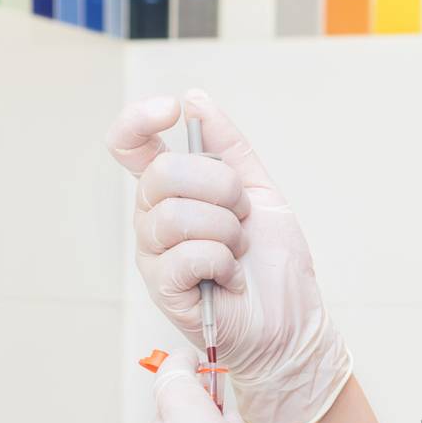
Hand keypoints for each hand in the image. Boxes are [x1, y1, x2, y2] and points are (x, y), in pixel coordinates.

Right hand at [105, 88, 352, 422]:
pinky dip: (222, 262)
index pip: (129, 145)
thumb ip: (230, 148)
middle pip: (164, 173)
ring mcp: (154, 255)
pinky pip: (185, 255)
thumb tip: (196, 100)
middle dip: (222, 188)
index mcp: (172, 192)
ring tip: (238, 252)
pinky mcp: (163, 290)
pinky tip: (231, 278)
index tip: (171, 111)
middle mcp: (153, 219)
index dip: (139, 120)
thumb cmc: (274, 265)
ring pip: (176, 214)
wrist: (292, 323)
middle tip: (243, 216)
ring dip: (226, 229)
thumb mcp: (261, 193)